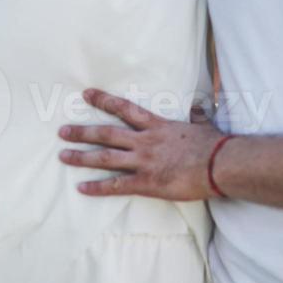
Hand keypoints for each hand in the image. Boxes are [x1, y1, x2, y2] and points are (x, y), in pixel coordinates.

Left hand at [57, 89, 223, 200]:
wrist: (220, 164)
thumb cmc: (214, 144)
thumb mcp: (202, 124)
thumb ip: (196, 116)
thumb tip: (198, 108)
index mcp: (156, 125)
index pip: (123, 109)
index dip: (103, 101)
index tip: (86, 94)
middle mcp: (144, 141)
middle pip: (106, 134)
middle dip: (82, 132)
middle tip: (62, 131)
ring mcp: (143, 162)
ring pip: (105, 158)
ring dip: (82, 157)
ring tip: (63, 156)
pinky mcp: (147, 183)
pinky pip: (116, 186)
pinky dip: (97, 187)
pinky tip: (81, 188)